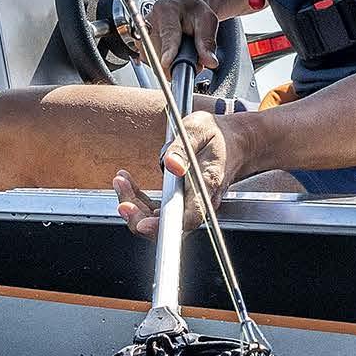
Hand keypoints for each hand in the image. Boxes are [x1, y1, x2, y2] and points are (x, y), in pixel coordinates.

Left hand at [112, 102, 242, 232]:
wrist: (234, 143)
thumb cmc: (218, 136)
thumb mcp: (200, 129)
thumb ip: (183, 146)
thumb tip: (171, 164)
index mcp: (208, 184)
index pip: (189, 218)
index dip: (164, 226)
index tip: (142, 223)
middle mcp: (200, 202)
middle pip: (168, 225)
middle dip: (138, 215)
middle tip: (122, 189)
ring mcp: (190, 205)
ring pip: (158, 220)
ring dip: (134, 205)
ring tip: (121, 180)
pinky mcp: (180, 203)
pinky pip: (156, 210)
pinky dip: (138, 200)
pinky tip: (128, 183)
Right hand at [137, 0, 218, 75]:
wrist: (181, 7)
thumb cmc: (192, 11)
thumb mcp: (207, 20)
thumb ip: (208, 41)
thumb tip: (210, 61)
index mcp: (166, 10)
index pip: (168, 33)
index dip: (168, 49)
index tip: (166, 62)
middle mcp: (149, 21)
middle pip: (160, 53)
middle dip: (179, 62)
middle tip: (193, 54)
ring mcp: (142, 35)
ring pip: (156, 63)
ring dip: (172, 64)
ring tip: (182, 50)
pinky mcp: (140, 46)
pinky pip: (153, 64)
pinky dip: (165, 64)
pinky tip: (172, 52)